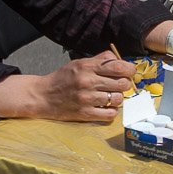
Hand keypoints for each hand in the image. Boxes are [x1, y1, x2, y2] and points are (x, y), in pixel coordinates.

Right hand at [0, 52, 134, 122]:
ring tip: (110, 96)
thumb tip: (120, 58)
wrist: (42, 96)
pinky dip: (111, 111)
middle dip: (125, 84)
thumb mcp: (79, 63)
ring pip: (117, 99)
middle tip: (119, 85)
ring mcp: (86, 99)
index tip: (130, 72)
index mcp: (87, 67)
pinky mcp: (84, 114)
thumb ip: (99, 60)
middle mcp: (87, 82)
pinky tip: (106, 107)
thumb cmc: (63, 78)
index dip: (129, 69)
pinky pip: (109, 114)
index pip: (118, 66)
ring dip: (117, 98)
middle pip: (122, 83)